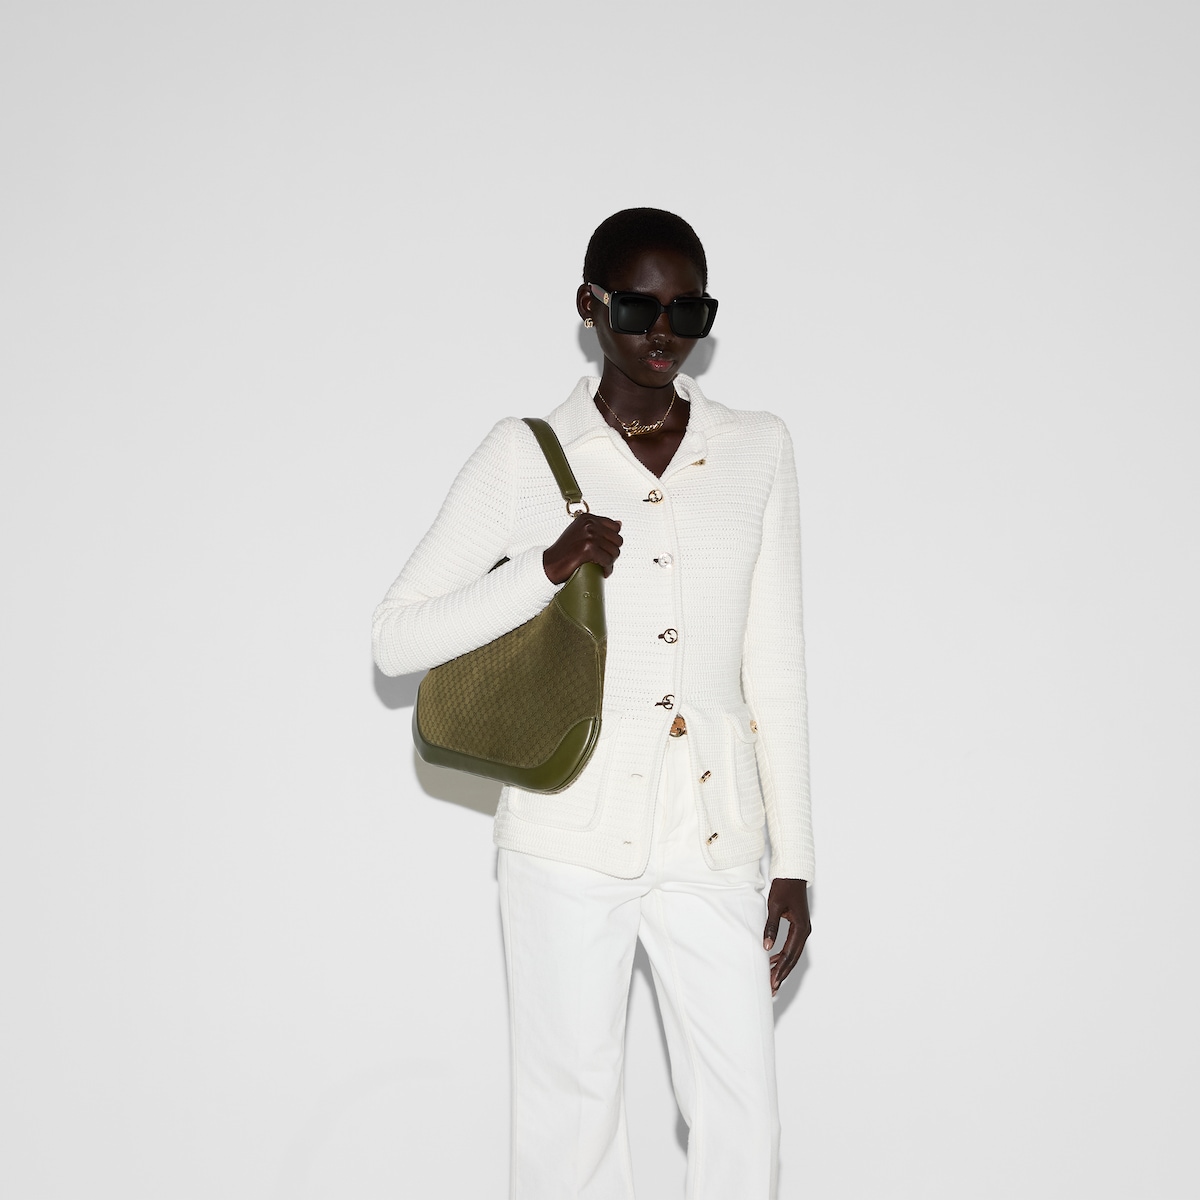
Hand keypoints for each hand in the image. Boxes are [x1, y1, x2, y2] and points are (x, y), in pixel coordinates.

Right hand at [543, 515, 622, 583]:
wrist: (550, 564)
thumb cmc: (564, 551)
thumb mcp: (581, 532)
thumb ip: (598, 527)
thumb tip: (619, 524)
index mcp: (588, 518)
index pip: (615, 527)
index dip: (612, 540)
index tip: (605, 548)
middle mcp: (589, 524)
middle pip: (617, 540)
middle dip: (613, 552)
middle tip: (604, 559)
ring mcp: (589, 536)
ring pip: (614, 551)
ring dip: (610, 562)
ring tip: (603, 565)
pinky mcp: (588, 549)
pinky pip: (607, 560)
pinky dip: (607, 568)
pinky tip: (602, 571)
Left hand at [763, 878, 810, 995]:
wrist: (793, 873)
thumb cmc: (784, 887)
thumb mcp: (774, 906)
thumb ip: (771, 927)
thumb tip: (767, 947)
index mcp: (801, 928)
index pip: (789, 954)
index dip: (781, 970)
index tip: (773, 982)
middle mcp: (805, 931)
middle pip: (793, 958)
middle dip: (782, 973)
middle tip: (772, 988)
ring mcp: (803, 929)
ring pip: (793, 953)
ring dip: (782, 966)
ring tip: (771, 979)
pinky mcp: (799, 926)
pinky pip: (791, 946)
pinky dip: (783, 955)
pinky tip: (772, 961)